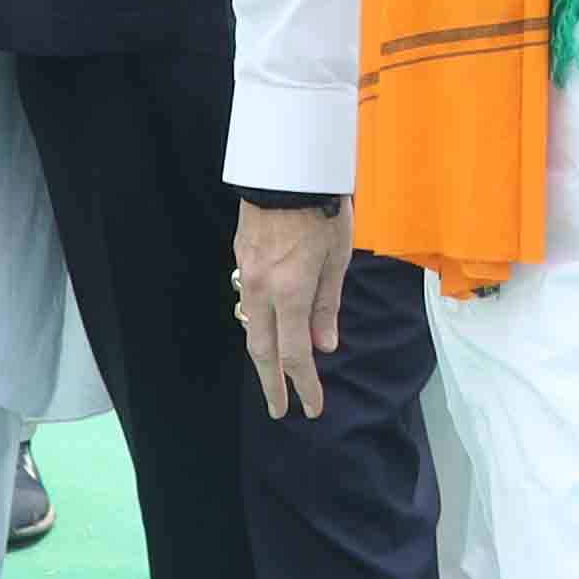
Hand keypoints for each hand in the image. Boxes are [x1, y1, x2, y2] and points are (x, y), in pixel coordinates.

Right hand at [234, 198, 357, 418]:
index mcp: (291, 293)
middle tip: (280, 409)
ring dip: (263, 355)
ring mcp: (247, 274)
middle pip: (262, 350)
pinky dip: (258, 323)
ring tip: (274, 375)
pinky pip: (248, 302)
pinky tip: (268, 329)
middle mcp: (263, 290)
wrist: (287, 168)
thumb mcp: (337, 258)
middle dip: (272, 383)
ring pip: (251, 327)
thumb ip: (327, 305)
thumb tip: (325, 346)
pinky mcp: (241, 258)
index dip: (304, 386)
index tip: (312, 407)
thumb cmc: (322, 209)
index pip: (296, 355)